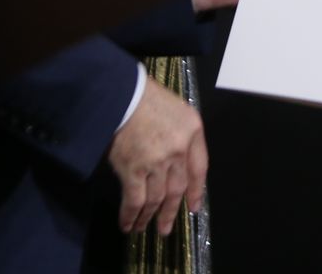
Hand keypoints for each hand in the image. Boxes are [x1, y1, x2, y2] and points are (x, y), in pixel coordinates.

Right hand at [105, 79, 205, 235]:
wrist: (122, 94)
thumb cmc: (148, 98)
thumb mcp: (179, 110)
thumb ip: (183, 136)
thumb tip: (179, 165)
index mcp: (192, 132)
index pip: (200, 169)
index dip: (196, 191)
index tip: (193, 207)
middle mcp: (178, 150)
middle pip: (177, 189)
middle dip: (171, 212)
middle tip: (166, 229)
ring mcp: (156, 161)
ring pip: (156, 198)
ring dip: (149, 217)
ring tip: (144, 228)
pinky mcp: (133, 169)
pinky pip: (135, 200)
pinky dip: (131, 215)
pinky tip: (127, 224)